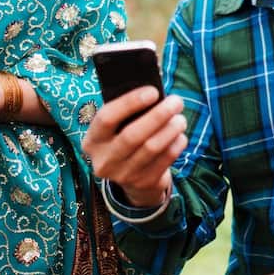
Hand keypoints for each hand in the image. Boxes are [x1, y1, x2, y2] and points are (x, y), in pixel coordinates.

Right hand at [83, 86, 187, 207]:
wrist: (131, 177)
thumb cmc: (125, 138)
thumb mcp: (117, 128)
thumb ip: (128, 112)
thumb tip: (155, 94)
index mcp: (92, 140)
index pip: (106, 118)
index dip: (129, 103)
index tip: (153, 91)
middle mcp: (104, 160)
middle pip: (132, 135)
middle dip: (158, 115)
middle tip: (176, 101)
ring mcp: (123, 175)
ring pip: (151, 148)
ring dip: (170, 129)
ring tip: (180, 118)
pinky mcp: (143, 183)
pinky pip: (164, 160)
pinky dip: (176, 145)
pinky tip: (180, 135)